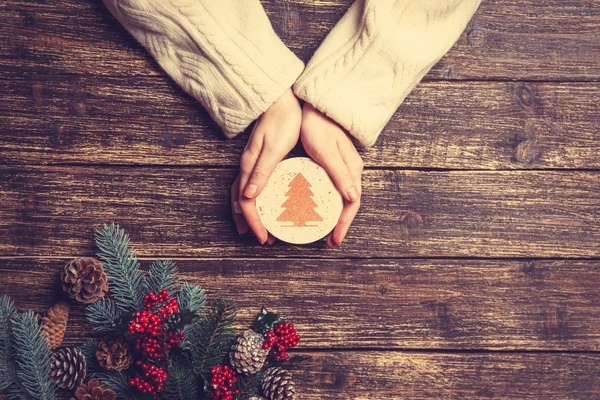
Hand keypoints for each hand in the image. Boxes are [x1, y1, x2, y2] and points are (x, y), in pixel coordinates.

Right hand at [231, 89, 301, 243]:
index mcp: (251, 167)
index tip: (264, 237)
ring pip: (242, 194)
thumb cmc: (282, 121)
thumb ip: (262, 171)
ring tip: (257, 227)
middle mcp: (247, 167)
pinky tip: (263, 203)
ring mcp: (251, 163)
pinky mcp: (258, 159)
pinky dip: (253, 200)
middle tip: (262, 239)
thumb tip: (249, 196)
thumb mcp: (274, 147)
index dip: (254, 222)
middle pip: (240, 201)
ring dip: (249, 213)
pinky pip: (250, 185)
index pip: (246, 202)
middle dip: (250, 222)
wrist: (280, 98)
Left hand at [300, 103, 362, 248]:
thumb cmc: (318, 125)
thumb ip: (340, 174)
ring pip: (343, 197)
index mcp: (351, 169)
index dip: (344, 224)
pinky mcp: (334, 163)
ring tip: (325, 231)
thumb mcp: (326, 151)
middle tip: (329, 242)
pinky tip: (320, 208)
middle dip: (340, 224)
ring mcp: (343, 167)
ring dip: (336, 215)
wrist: (316, 104)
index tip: (335, 240)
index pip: (352, 203)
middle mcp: (351, 170)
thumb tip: (353, 199)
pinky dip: (329, 203)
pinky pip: (335, 188)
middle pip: (349, 203)